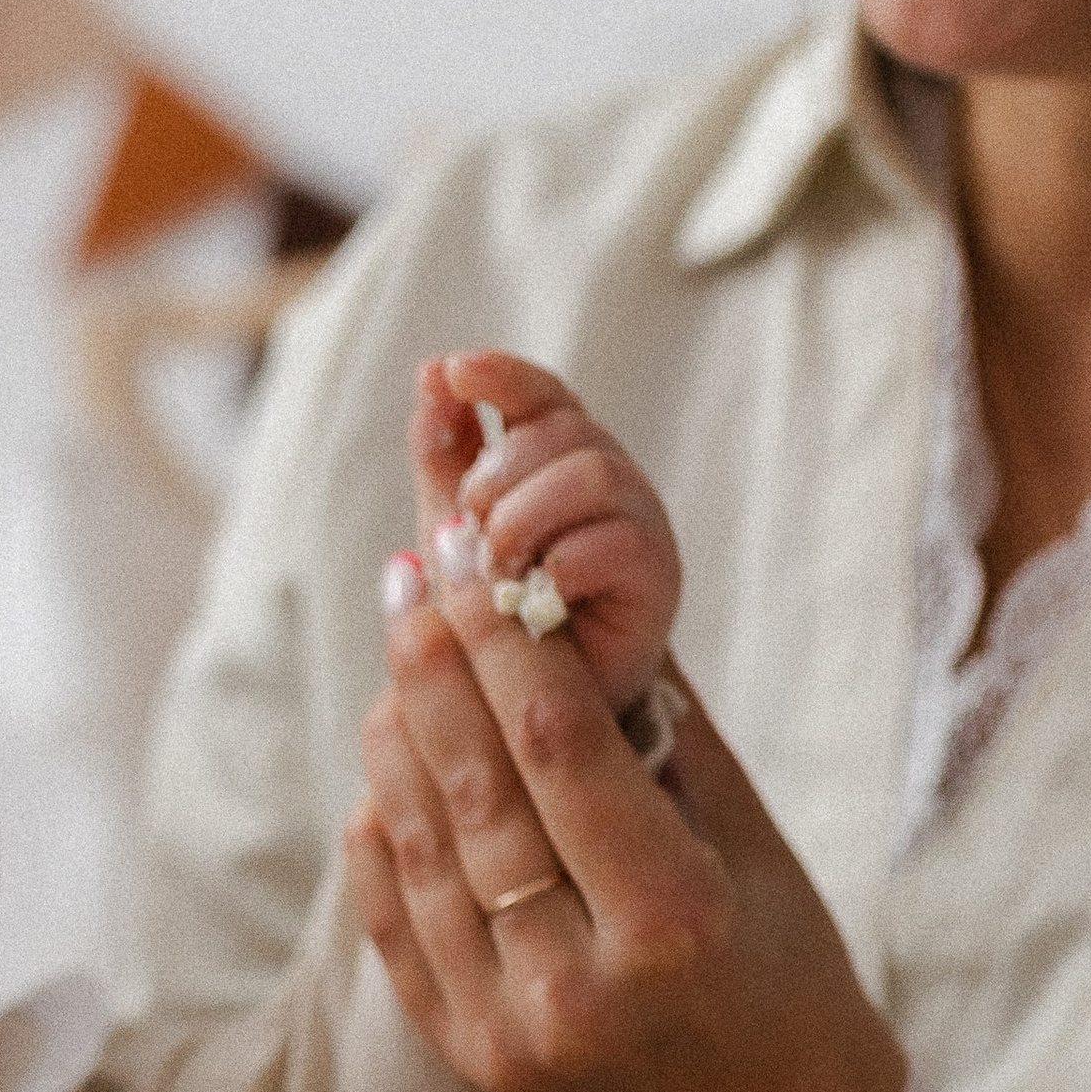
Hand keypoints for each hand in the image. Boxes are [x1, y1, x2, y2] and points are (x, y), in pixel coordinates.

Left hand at [348, 546, 906, 1091]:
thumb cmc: (777, 949)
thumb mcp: (744, 831)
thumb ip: (656, 729)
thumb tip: (565, 598)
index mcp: (671, 923)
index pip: (560, 750)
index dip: (504, 641)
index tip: (469, 558)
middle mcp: (581, 989)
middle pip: (478, 799)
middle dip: (436, 673)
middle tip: (408, 581)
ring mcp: (513, 1036)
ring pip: (423, 858)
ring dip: (399, 745)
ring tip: (398, 659)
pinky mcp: (470, 1060)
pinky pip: (398, 929)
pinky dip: (381, 840)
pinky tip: (383, 767)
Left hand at [410, 350, 679, 718]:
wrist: (521, 718)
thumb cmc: (490, 621)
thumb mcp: (453, 530)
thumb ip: (445, 458)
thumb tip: (431, 376)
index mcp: (561, 463)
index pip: (542, 395)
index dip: (500, 377)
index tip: (451, 373)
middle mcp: (611, 484)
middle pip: (562, 430)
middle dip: (497, 474)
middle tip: (469, 531)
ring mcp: (641, 528)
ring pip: (590, 474)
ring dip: (524, 516)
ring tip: (498, 567)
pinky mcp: (659, 583)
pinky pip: (615, 543)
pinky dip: (559, 565)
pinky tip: (534, 597)